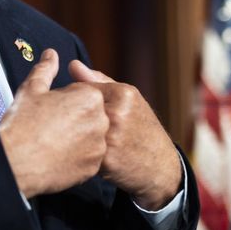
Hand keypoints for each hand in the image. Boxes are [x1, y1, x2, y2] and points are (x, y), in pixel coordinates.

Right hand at [0, 49, 108, 197]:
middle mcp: (101, 120)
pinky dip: (76, 157)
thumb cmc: (21, 123)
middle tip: (50, 126)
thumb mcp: (32, 88)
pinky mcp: (93, 166)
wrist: (14, 162)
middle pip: (90, 115)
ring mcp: (99, 145)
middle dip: (74, 118)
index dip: (64, 100)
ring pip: (90, 137)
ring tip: (52, 141)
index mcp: (90, 96)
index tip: (50, 110)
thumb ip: (46, 68)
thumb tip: (51, 54)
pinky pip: (89, 158)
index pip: (84, 94)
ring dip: (76, 137)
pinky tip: (57, 156)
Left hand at [69, 60, 182, 209]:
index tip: (80, 111)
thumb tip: (72, 64)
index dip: (75, 101)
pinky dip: (77, 153)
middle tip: (75, 128)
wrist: (160, 165)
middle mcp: (117, 113)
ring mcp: (112, 138)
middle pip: (76, 110)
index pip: (82, 89)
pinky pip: (79, 152)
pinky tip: (84, 155)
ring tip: (78, 141)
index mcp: (123, 93)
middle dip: (70, 119)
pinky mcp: (105, 161)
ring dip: (71, 136)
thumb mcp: (128, 99)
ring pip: (75, 132)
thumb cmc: (141, 128)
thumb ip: (98, 81)